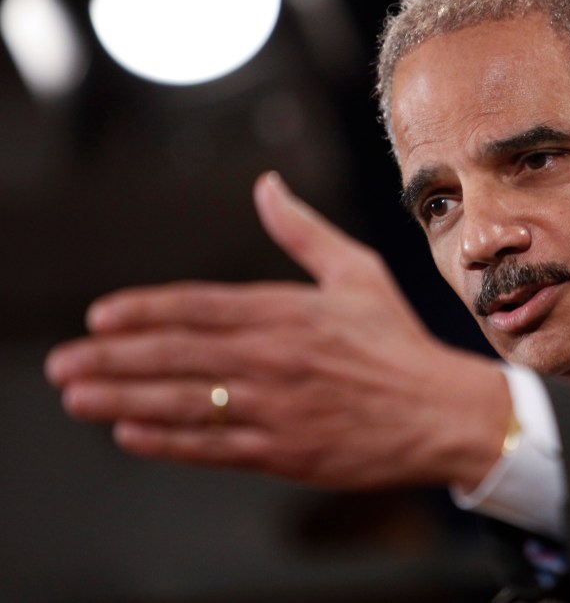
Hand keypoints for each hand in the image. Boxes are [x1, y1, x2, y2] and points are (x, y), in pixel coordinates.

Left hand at [45, 172, 510, 490]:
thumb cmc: (398, 342)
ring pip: (184, 401)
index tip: (100, 316)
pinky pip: (212, 446)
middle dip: (111, 358)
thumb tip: (266, 185)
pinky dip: (166, 441)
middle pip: (178, 354)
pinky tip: (130, 432)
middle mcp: (276, 357)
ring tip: (76, 396)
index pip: (200, 305)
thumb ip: (303, 231)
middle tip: (61, 363)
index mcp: (290, 310)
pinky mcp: (284, 451)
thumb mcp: (358, 272)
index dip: (144, 310)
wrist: (441, 411)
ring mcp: (277, 407)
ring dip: (122, 398)